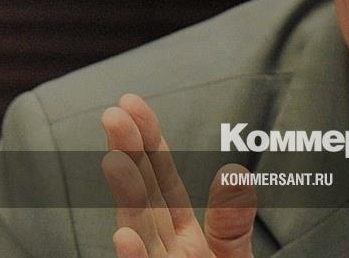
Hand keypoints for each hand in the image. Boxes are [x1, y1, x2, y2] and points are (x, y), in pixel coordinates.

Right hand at [101, 94, 256, 256]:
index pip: (161, 179)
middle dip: (128, 154)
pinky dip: (134, 257)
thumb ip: (233, 224)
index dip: (148, 142)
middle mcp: (162, 248)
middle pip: (143, 194)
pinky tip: (125, 237)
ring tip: (114, 159)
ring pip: (139, 229)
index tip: (132, 105)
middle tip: (113, 114)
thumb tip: (235, 175)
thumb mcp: (235, 256)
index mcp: (181, 233)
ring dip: (126, 195)